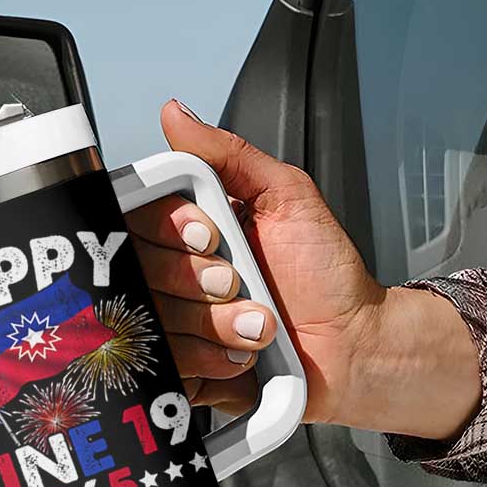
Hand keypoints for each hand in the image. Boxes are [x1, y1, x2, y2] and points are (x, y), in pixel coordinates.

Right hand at [127, 100, 482, 439]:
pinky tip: (241, 353)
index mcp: (184, 231)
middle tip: (239, 280)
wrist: (353, 342)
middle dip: (197, 278)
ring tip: (257, 322)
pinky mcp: (181, 371)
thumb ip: (229, 154)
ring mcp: (172, 327)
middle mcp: (170, 277)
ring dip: (214, 323)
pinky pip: (164, 367)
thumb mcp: (286, 195)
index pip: (133, 219)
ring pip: (152, 322)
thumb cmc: (325, 271)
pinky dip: (210, 360)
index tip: (210, 234)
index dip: (166, 228)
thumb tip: (176, 115)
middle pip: (136, 271)